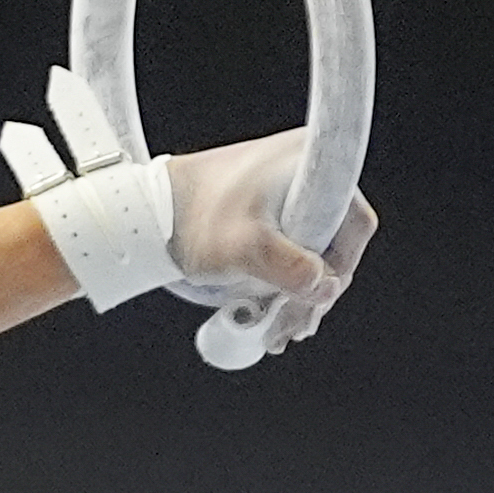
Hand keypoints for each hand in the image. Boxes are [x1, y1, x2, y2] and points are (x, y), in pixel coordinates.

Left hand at [164, 128, 376, 352]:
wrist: (141, 207)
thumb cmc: (185, 216)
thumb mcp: (238, 246)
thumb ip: (285, 267)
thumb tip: (325, 288)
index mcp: (310, 162)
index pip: (352, 225)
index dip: (340, 268)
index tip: (316, 300)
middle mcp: (306, 168)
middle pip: (333, 242)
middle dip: (314, 291)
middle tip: (291, 329)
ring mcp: (288, 185)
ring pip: (311, 249)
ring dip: (298, 291)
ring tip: (277, 330)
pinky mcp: (269, 202)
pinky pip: (291, 245)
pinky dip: (282, 277)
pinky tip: (270, 310)